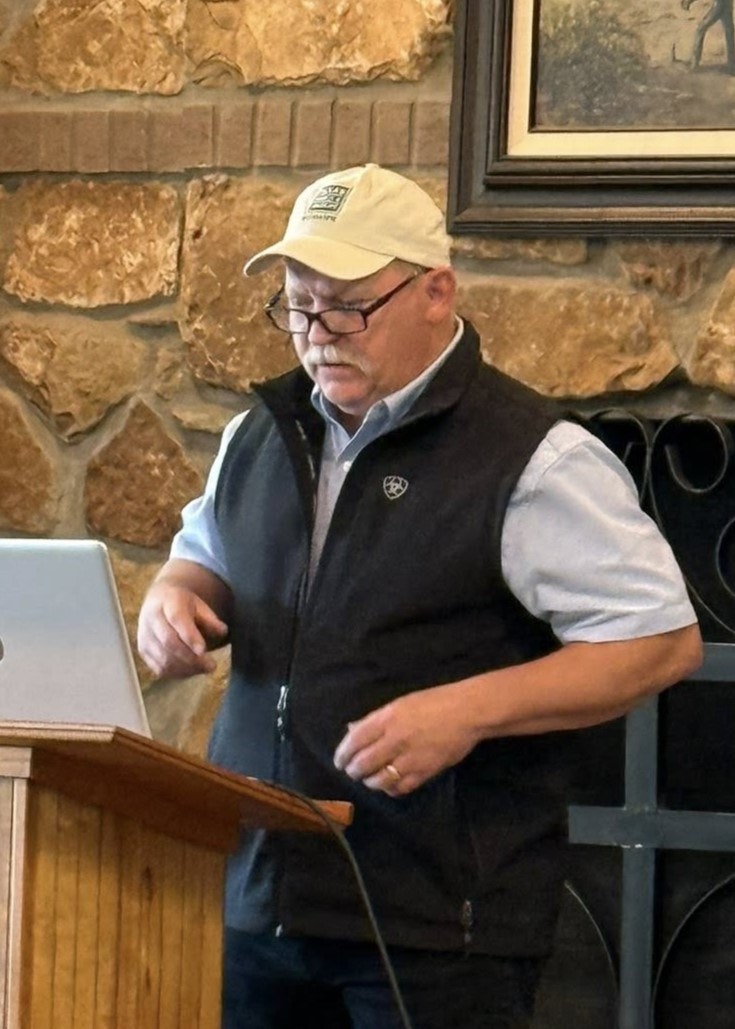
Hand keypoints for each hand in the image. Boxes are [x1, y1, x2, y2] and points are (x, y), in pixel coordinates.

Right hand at [137, 582, 227, 678]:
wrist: (158, 602)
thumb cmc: (182, 605)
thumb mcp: (199, 605)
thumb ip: (210, 619)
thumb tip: (223, 631)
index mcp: (167, 601)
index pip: (176, 619)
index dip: (189, 636)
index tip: (203, 650)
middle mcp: (151, 618)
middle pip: (169, 642)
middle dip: (191, 657)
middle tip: (211, 666)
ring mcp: (144, 636)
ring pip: (163, 658)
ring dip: (186, 668)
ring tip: (204, 669)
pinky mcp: (143, 651)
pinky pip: (159, 668)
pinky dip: (177, 673)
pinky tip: (191, 670)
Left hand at [333, 683, 478, 795]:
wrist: (467, 713)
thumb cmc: (433, 702)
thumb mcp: (400, 704)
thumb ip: (375, 719)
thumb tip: (352, 730)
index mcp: (387, 718)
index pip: (355, 740)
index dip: (343, 754)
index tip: (339, 761)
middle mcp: (395, 739)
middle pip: (363, 763)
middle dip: (353, 770)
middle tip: (352, 772)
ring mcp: (410, 758)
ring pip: (379, 780)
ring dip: (370, 782)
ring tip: (369, 779)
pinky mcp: (425, 772)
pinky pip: (400, 788)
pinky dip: (390, 789)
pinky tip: (389, 785)